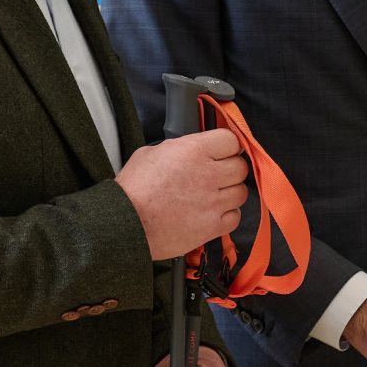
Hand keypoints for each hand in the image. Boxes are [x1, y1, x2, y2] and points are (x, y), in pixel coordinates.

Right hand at [118, 130, 247, 259]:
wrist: (124, 224)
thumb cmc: (132, 189)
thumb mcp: (151, 153)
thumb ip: (179, 149)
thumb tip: (191, 150)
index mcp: (194, 151)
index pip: (231, 140)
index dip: (226, 146)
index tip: (222, 151)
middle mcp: (208, 175)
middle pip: (240, 167)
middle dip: (230, 169)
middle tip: (216, 175)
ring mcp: (213, 202)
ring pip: (242, 192)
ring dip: (230, 193)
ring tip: (213, 195)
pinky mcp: (212, 226)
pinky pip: (235, 217)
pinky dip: (227, 215)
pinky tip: (213, 213)